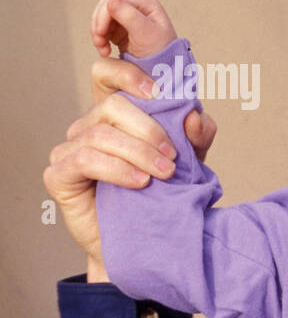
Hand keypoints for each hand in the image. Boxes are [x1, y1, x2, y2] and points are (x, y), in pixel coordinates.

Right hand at [45, 57, 216, 281]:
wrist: (144, 244)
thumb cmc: (163, 197)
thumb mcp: (191, 163)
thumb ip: (197, 138)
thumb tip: (195, 115)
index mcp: (116, 115)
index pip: (106, 73)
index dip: (128, 73)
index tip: (160, 92)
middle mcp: (88, 125)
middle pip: (112, 105)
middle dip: (150, 129)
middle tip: (174, 157)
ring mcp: (70, 149)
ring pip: (102, 134)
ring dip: (139, 153)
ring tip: (165, 174)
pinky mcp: (59, 174)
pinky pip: (85, 160)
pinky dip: (118, 169)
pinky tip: (140, 183)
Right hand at [90, 0, 176, 58]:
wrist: (164, 72)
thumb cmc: (160, 53)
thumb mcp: (146, 34)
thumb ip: (129, 16)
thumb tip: (111, 1)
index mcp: (146, 3)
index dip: (103, 14)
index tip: (100, 33)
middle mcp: (137, 7)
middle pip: (106, 7)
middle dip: (99, 24)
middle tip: (98, 43)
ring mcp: (128, 18)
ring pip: (102, 18)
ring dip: (98, 33)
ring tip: (103, 49)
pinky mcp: (122, 29)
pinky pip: (104, 28)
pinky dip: (101, 38)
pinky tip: (105, 51)